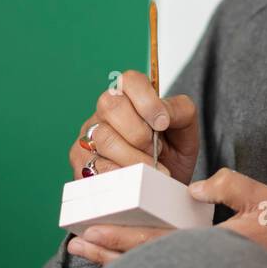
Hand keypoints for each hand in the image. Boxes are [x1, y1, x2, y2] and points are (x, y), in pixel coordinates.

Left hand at [66, 169, 266, 267]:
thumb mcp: (262, 196)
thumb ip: (228, 185)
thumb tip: (196, 186)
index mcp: (210, 246)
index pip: (155, 244)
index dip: (121, 239)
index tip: (91, 233)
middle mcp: (200, 263)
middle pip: (143, 264)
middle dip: (107, 254)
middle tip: (75, 245)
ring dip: (115, 263)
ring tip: (86, 254)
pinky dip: (138, 266)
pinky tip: (119, 259)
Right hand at [67, 69, 199, 184]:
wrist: (163, 187)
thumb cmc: (173, 154)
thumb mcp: (186, 130)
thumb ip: (180, 111)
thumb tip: (162, 114)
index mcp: (131, 95)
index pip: (130, 80)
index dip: (146, 100)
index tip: (163, 124)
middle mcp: (104, 111)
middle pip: (111, 106)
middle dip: (139, 133)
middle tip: (156, 150)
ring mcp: (88, 134)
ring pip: (103, 137)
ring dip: (133, 158)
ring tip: (151, 169)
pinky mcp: (80, 161)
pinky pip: (97, 166)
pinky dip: (122, 175)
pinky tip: (135, 180)